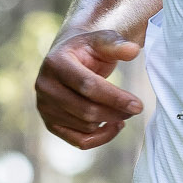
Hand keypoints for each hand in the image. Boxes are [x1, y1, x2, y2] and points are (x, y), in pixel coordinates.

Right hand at [35, 31, 143, 147]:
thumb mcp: (101, 41)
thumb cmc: (87, 50)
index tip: (138, 105)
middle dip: (115, 112)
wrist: (67, 60)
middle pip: (86, 110)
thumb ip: (116, 44)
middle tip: (135, 109)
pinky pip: (79, 141)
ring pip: (85, 126)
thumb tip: (133, 50)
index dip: (115, 97)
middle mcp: (44, 86)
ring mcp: (45, 107)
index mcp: (55, 62)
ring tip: (123, 112)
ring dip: (109, 122)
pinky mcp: (50, 123)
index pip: (87, 85)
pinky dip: (100, 138)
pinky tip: (113, 126)